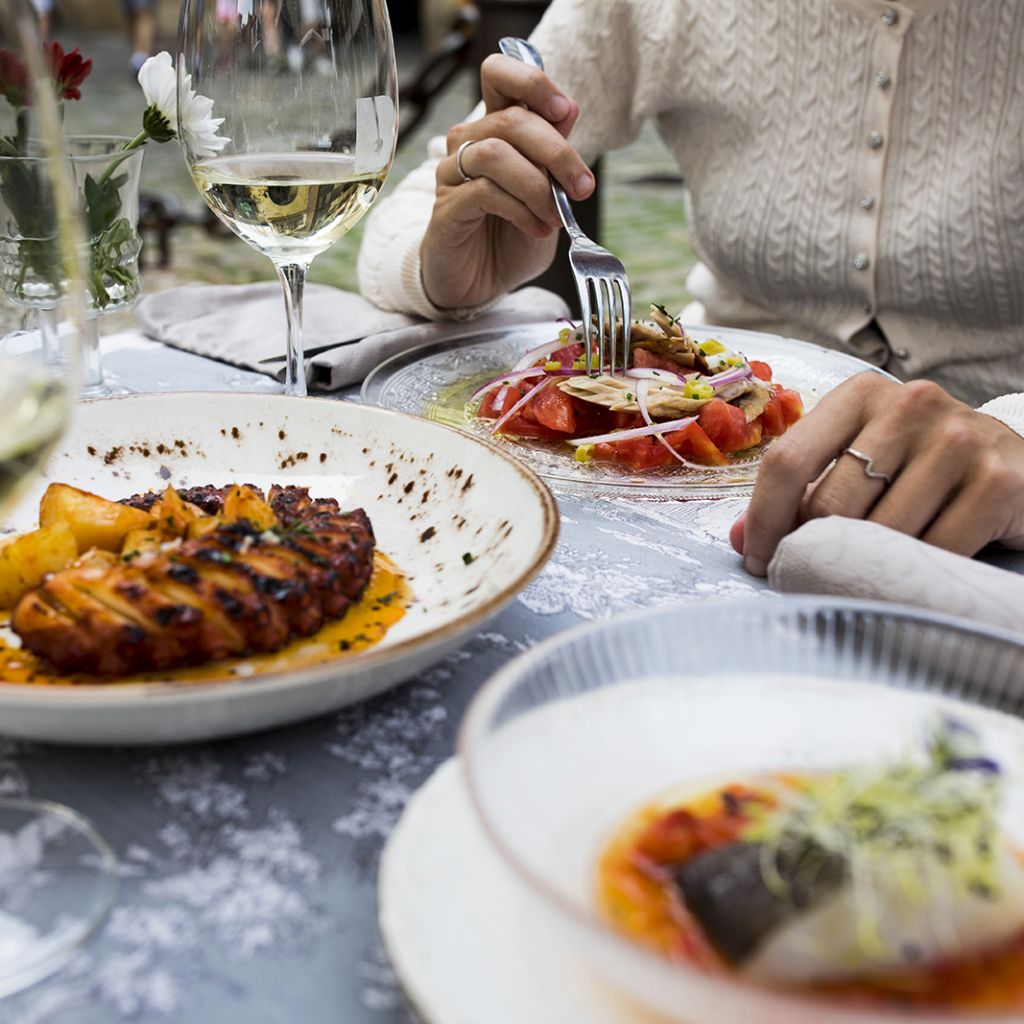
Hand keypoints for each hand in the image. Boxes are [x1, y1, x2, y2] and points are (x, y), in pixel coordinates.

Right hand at [419, 54, 594, 310]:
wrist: (480, 285)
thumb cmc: (511, 238)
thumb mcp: (547, 196)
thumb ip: (553, 157)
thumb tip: (569, 109)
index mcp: (495, 130)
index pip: (499, 74)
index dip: (532, 81)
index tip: (565, 110)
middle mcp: (468, 143)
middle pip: (510, 119)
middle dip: (556, 151)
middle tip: (582, 186)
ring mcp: (452, 173)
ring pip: (496, 154)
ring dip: (537, 187)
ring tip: (555, 217)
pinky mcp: (446, 206)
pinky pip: (485, 192)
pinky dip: (522, 211)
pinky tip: (537, 228)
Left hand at [730, 374, 1023, 573]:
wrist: (1021, 469)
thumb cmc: (922, 469)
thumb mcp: (861, 461)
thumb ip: (803, 490)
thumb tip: (740, 539)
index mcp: (861, 394)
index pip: (788, 460)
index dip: (764, 518)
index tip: (757, 558)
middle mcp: (912, 403)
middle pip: (830, 502)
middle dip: (810, 550)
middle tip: (808, 577)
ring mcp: (959, 440)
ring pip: (880, 532)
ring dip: (862, 567)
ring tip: (860, 577)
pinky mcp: (999, 482)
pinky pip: (932, 551)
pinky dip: (912, 574)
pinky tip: (910, 575)